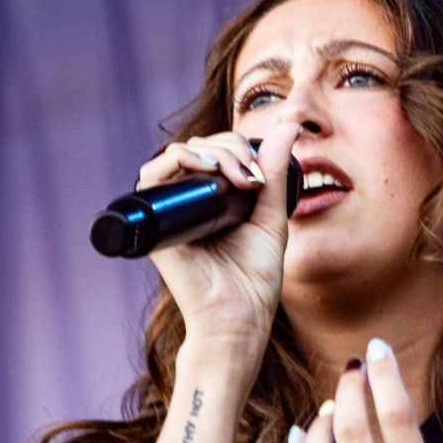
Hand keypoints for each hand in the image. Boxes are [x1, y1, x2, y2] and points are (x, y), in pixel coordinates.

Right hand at [139, 125, 299, 352]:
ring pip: (178, 153)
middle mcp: (187, 201)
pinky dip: (178, 159)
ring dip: (211, 151)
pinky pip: (152, 175)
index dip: (237, 147)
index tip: (263, 175)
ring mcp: (169, 210)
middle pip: (199, 147)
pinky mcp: (155, 222)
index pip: (216, 151)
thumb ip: (275, 171)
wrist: (238, 318)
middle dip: (230, 148)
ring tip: (237, 175)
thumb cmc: (253, 280)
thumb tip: (290, 124)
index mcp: (211, 199)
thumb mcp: (270, 216)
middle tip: (254, 177)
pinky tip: (208, 170)